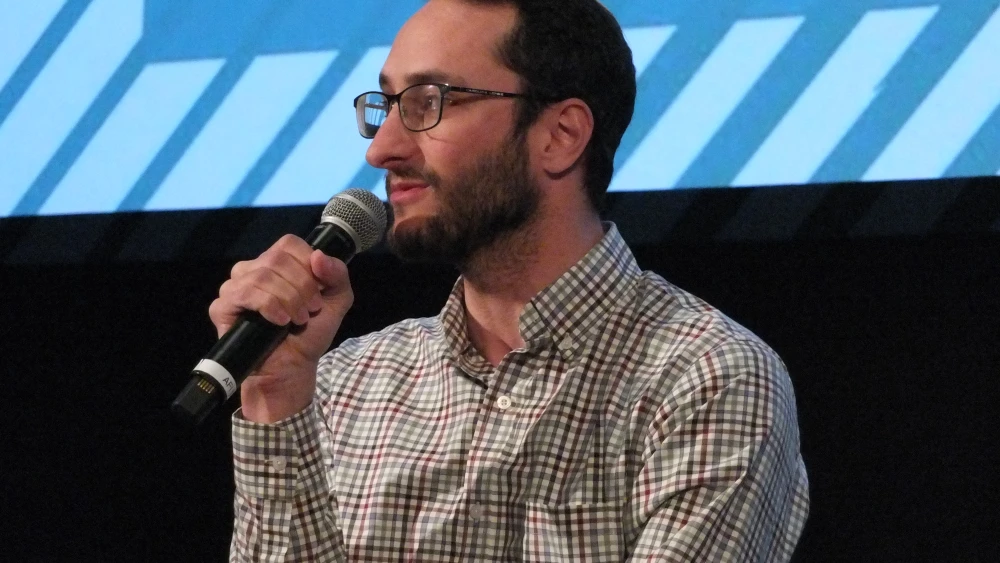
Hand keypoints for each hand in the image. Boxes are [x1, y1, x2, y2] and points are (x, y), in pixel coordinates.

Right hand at [208, 235, 353, 422]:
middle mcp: (253, 270)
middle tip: (310, 309)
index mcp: (277, 263)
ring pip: (263, 276)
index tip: (318, 290)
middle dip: (302, 286)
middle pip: (277, 258)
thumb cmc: (310, 332)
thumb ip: (337, 274)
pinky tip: (280, 321)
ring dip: (289, 299)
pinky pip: (245, 293)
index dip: (307, 265)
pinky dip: (270, 306)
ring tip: (297, 319)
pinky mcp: (222, 306)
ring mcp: (235, 287)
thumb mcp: (337, 300)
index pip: (289, 243)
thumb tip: (318, 256)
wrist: (293, 366)